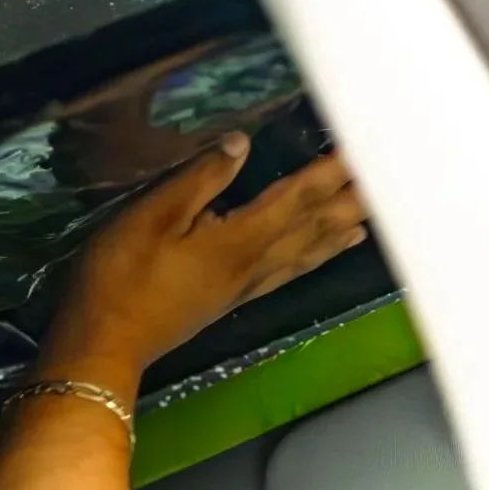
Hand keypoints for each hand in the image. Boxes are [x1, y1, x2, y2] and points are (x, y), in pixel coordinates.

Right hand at [46, 134, 368, 377]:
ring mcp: (243, 287)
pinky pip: (288, 272)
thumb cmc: (119, 278)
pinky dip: (315, 257)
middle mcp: (252, 264)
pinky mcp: (229, 301)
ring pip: (306, 252)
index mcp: (237, 240)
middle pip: (312, 226)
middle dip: (348, 199)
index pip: (296, 197)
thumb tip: (241, 144)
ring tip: (369, 213)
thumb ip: (199, 180)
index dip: (330, 171)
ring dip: (339, 229)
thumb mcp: (149, 218)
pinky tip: (323, 252)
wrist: (103, 345)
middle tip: (385, 177)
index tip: (363, 147)